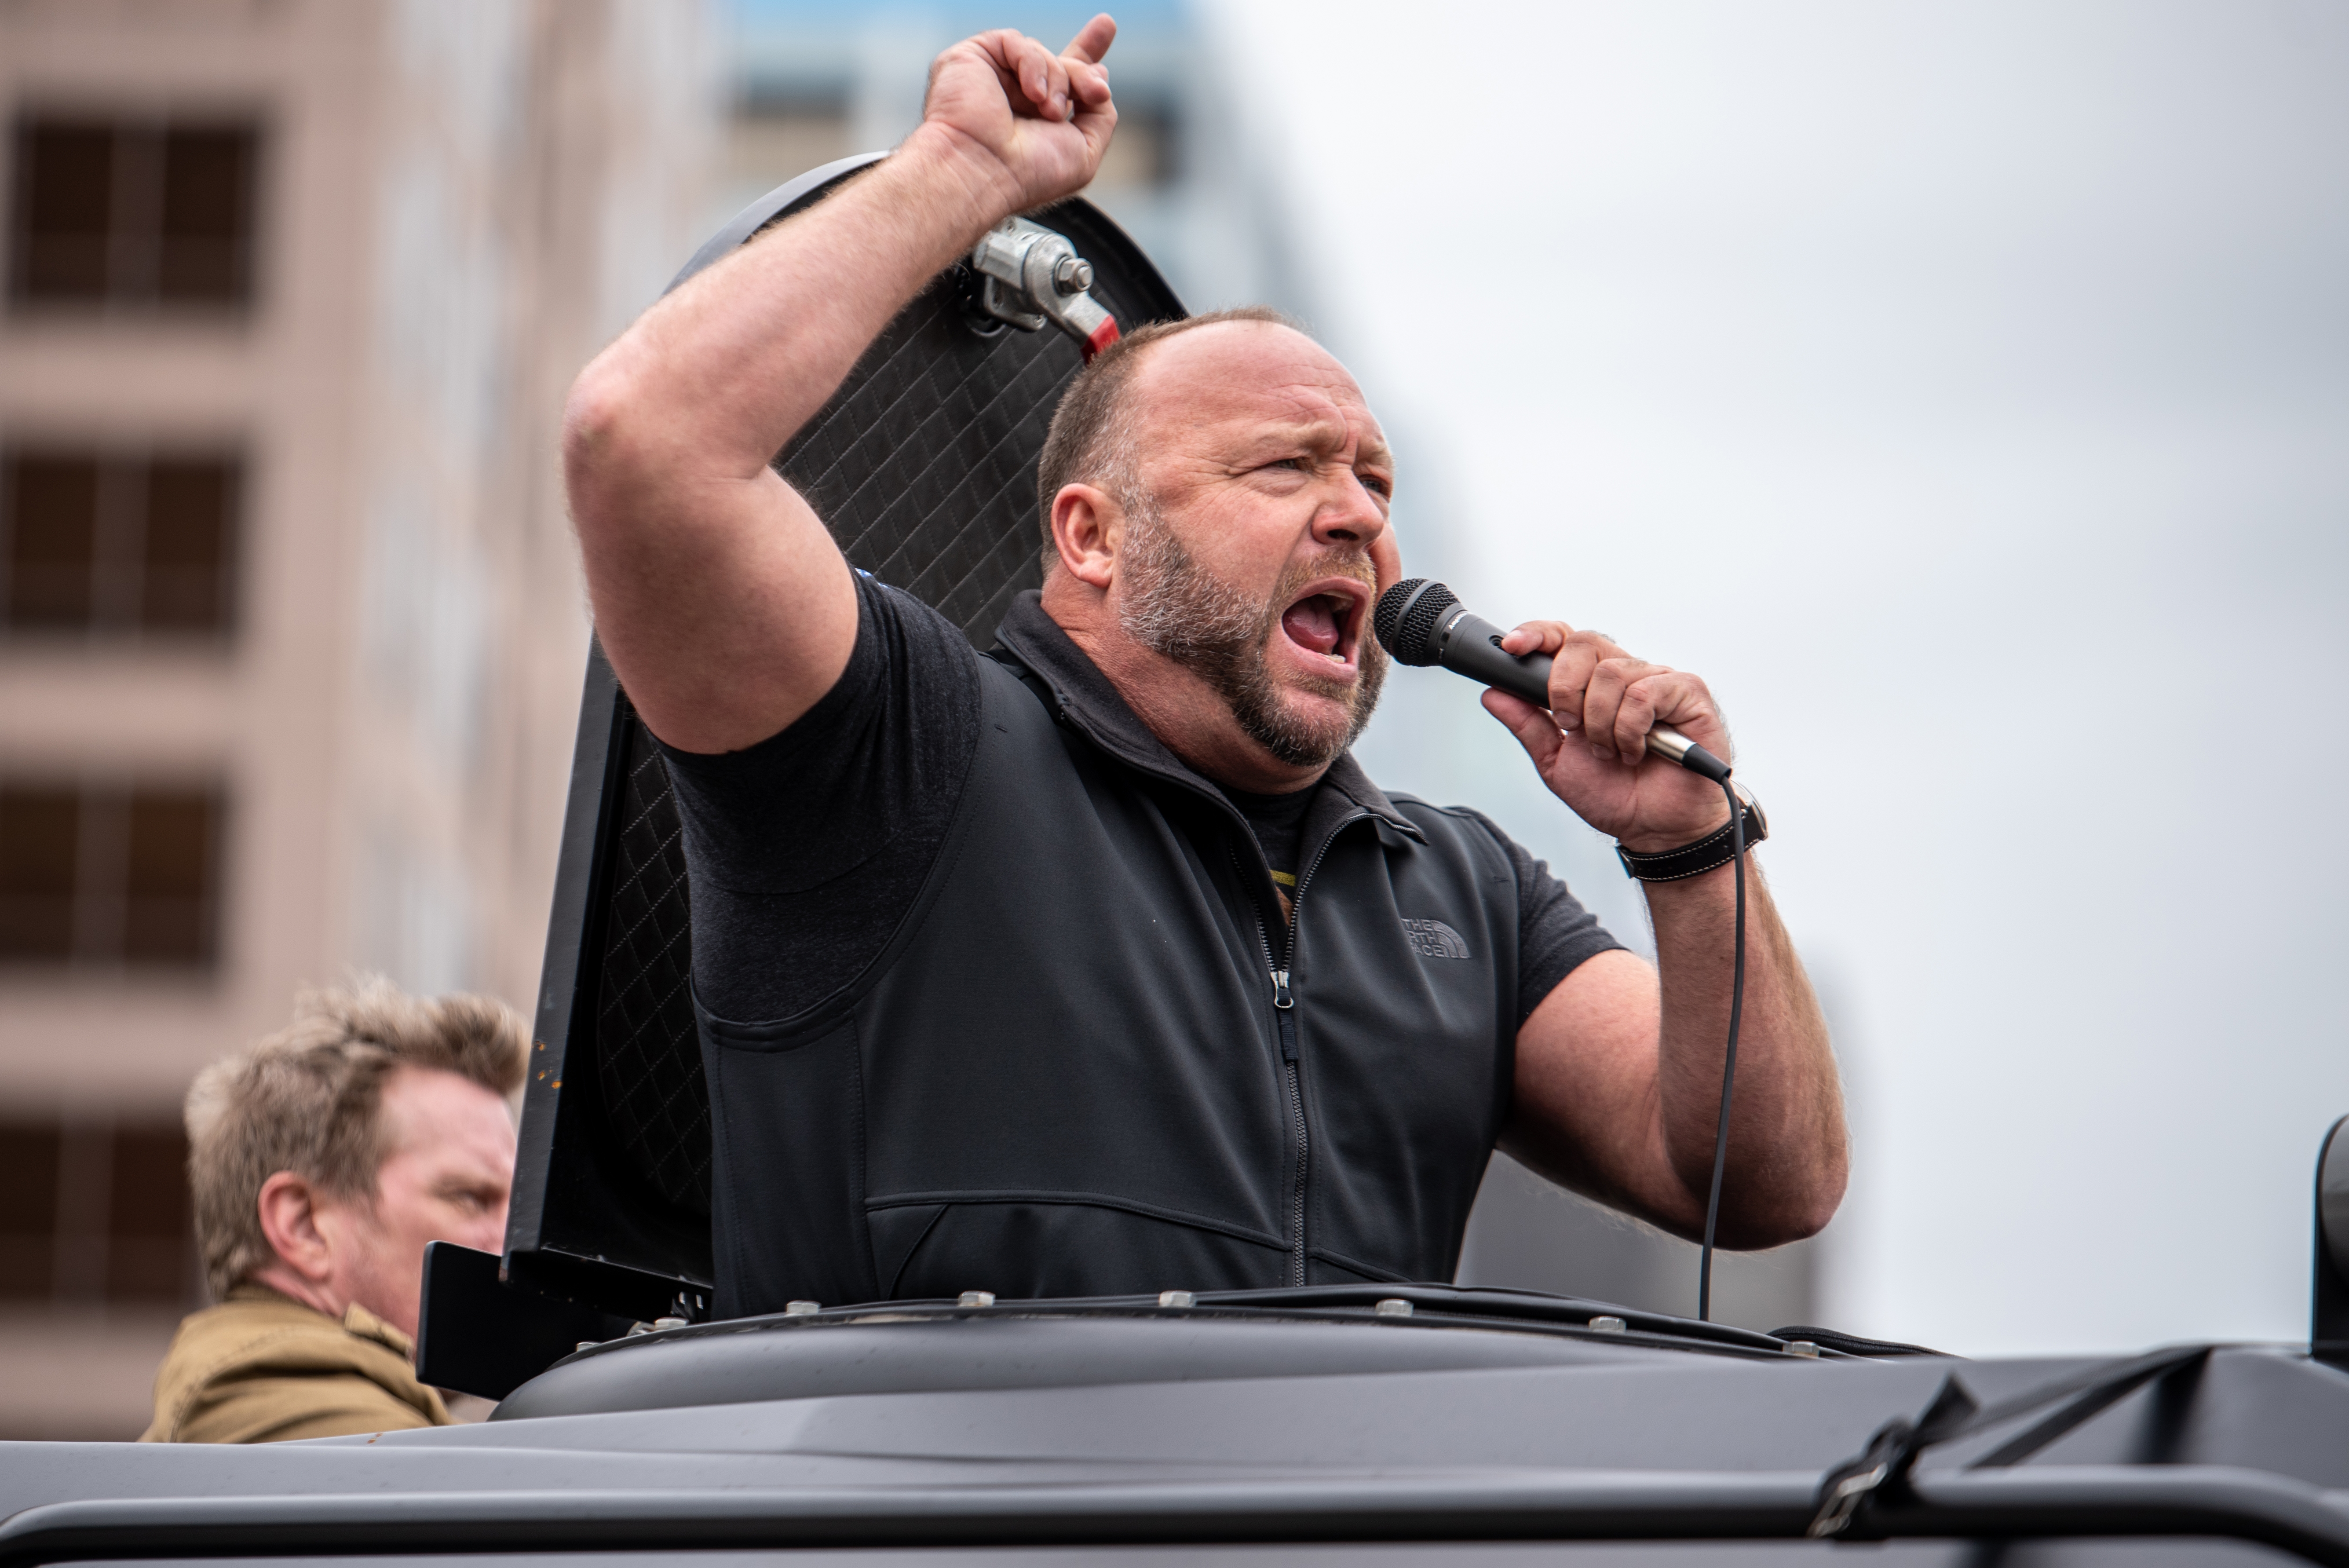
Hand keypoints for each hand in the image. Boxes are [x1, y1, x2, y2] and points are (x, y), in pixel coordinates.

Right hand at [916, 16, 1118, 215]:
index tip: (1106, 26)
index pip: (1065, 79)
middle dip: (1082, 74)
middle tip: (1095, 93)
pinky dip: (1033, 64)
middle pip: (1060, 62)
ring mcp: (993, 77)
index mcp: (1037, 119)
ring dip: (1058, 80)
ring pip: (1043, 54)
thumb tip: (1100, 81)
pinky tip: (1032, 93)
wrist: (982, 173)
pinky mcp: (974, 57)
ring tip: (1050, 111)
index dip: (1085, 55)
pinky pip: (1017, 42)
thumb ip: (1101, 116)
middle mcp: (1014, 97)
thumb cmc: (1028, 174)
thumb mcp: (1085, 151)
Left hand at [1481, 621, 1734, 852]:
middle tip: (1571, 728)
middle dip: (1565, 690)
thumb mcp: (1556, 762)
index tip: (1512, 648)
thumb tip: (1493, 694)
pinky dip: (1630, 729)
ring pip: (1611, 673)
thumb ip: (1528, 725)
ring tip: (1612, 752)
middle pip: (1583, 644)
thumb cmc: (1616, 794)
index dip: (1538, 635)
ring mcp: (1657, 680)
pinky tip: (1637, 750)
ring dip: (1601, 723)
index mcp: (1592, 685)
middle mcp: (1625, 674)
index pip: (1565, 639)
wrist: (1655, 828)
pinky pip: (1644, 693)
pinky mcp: (1687, 692)